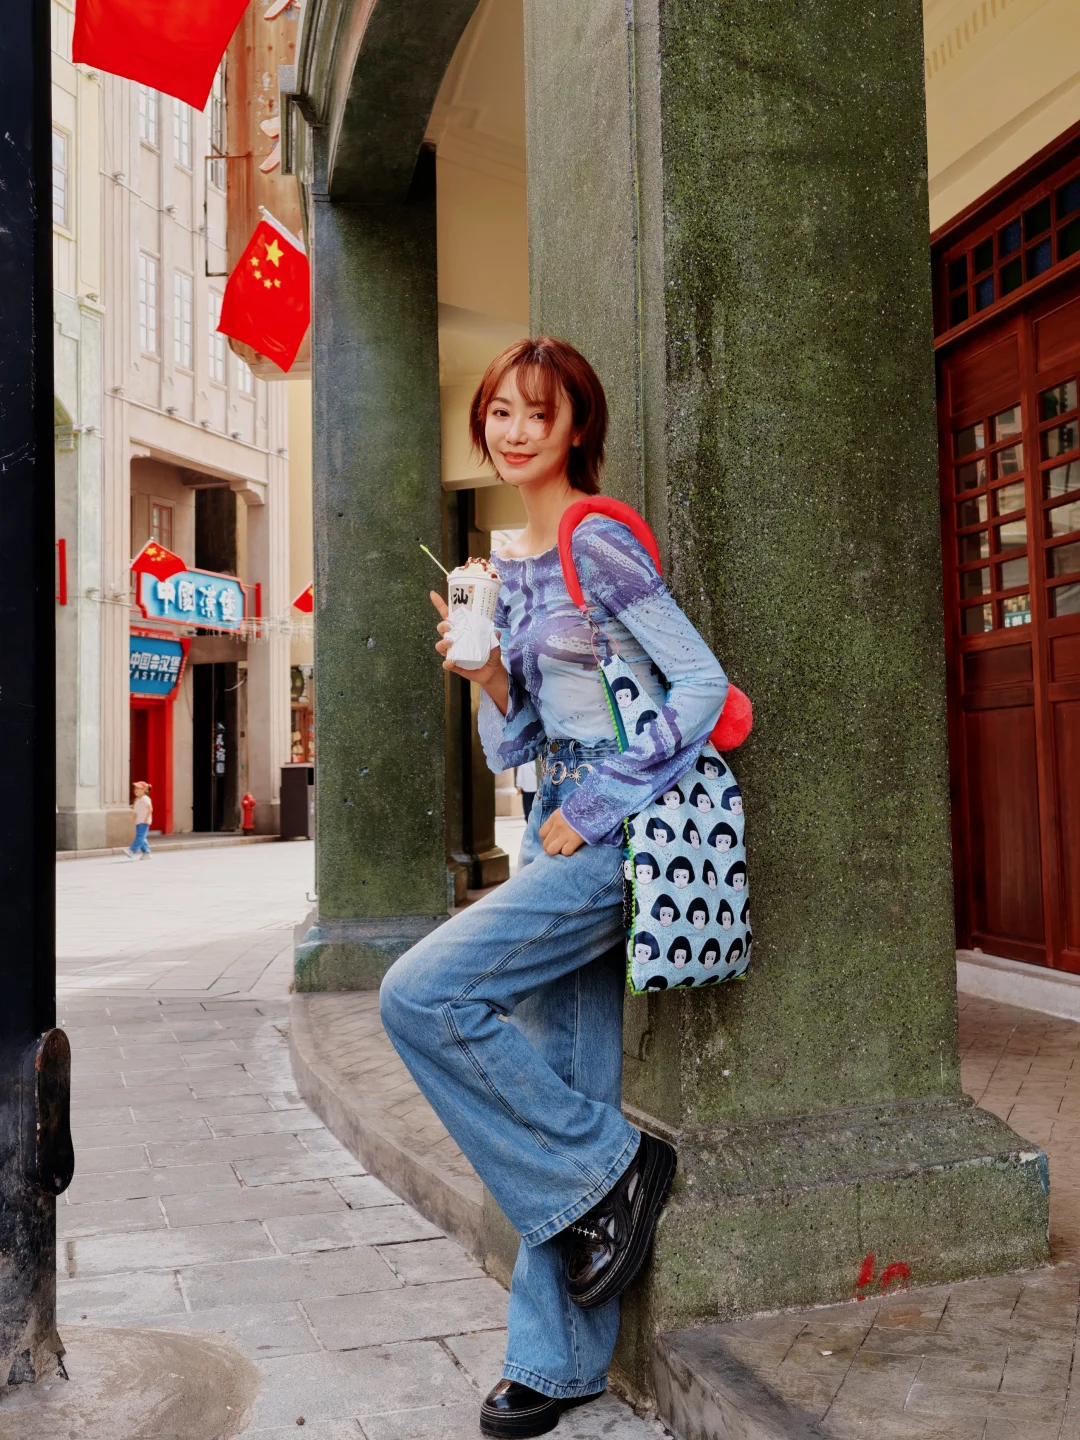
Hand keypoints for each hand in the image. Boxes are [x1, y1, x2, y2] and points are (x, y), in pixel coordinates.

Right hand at [431, 592, 508, 711]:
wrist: (492, 672)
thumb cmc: (490, 652)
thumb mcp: (494, 643)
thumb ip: (494, 638)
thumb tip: (494, 631)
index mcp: (462, 629)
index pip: (449, 615)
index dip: (440, 604)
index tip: (433, 594)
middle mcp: (455, 639)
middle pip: (442, 629)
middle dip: (442, 626)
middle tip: (449, 626)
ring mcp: (453, 652)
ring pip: (440, 646)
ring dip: (442, 643)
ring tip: (450, 642)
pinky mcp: (454, 665)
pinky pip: (446, 664)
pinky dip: (447, 663)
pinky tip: (451, 662)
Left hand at [539, 808, 585, 855]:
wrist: (596, 807)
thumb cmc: (583, 809)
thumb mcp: (567, 810)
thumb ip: (559, 819)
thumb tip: (555, 831)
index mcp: (554, 817)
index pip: (542, 834)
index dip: (548, 839)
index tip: (555, 839)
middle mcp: (557, 826)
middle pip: (545, 845)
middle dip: (552, 847)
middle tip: (561, 845)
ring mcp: (565, 833)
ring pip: (552, 850)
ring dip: (558, 851)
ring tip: (565, 848)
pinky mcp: (575, 839)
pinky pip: (565, 852)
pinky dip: (569, 852)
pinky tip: (574, 847)